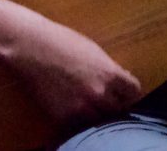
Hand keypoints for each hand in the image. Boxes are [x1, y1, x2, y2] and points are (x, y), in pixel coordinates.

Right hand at [9, 12, 141, 137]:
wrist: (31, 47)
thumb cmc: (64, 41)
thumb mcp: (94, 51)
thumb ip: (109, 70)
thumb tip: (122, 81)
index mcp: (110, 74)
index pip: (134, 93)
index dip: (131, 93)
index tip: (126, 93)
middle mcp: (99, 94)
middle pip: (119, 110)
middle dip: (116, 105)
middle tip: (109, 101)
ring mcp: (81, 108)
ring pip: (100, 121)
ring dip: (98, 115)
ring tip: (91, 106)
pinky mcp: (62, 117)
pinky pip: (78, 126)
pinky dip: (78, 121)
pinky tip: (74, 110)